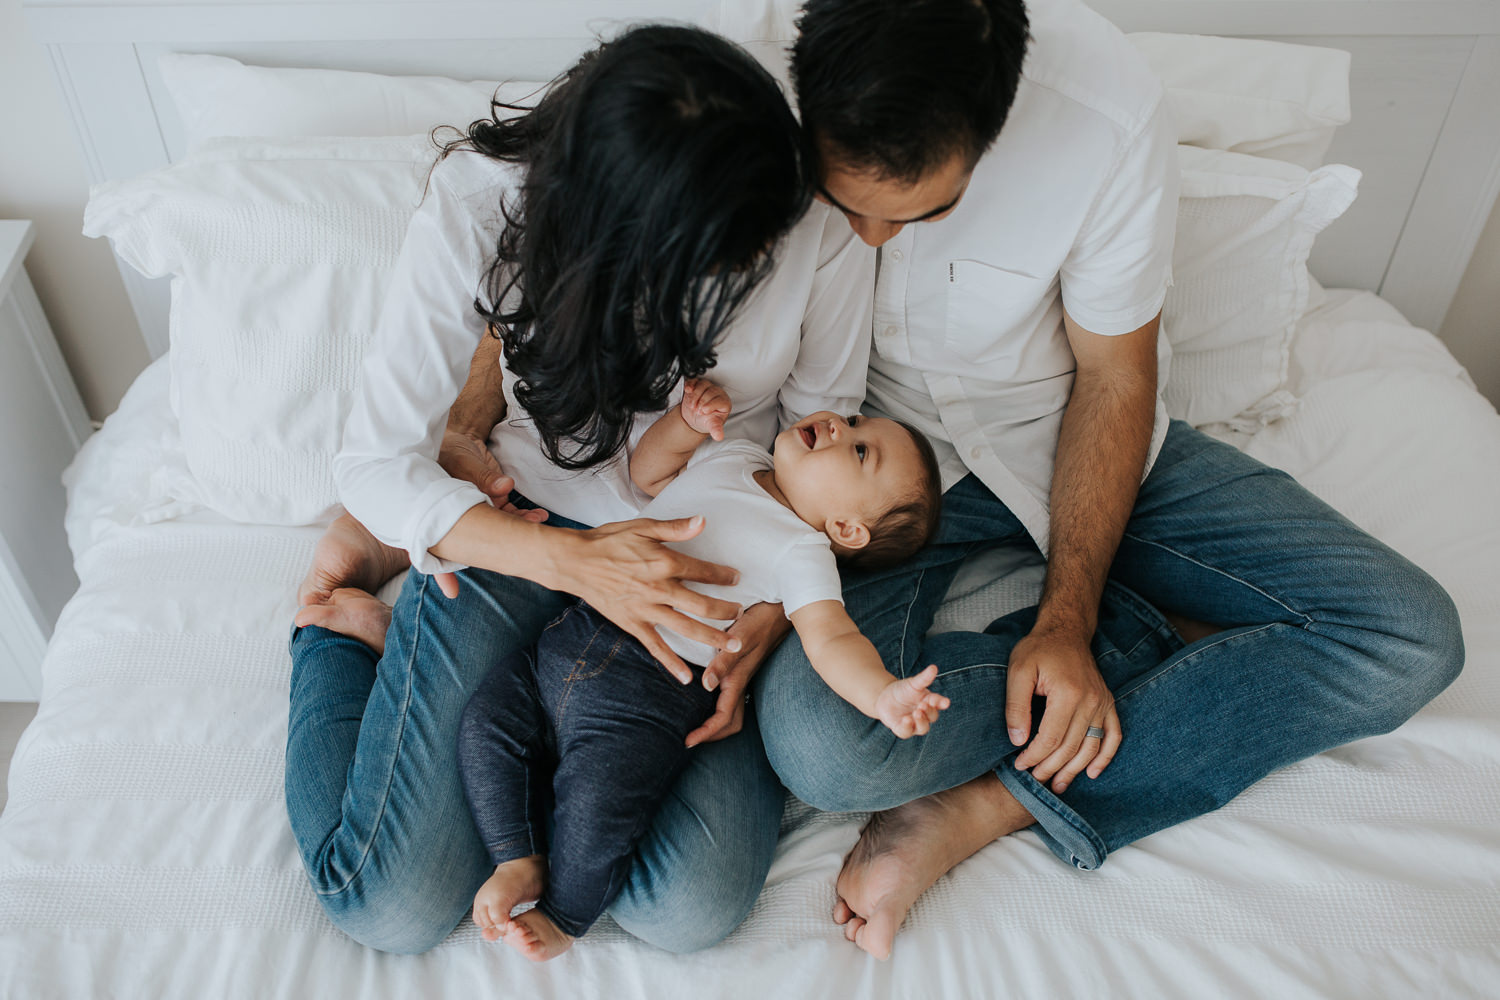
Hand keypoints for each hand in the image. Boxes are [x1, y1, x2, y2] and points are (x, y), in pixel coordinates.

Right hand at [435, 428, 547, 597]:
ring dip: (516, 529)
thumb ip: (480, 476)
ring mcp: (475, 512)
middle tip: (517, 555)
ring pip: (495, 531)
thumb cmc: (450, 449)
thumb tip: (503, 487)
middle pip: (470, 545)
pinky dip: (523, 517)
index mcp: (434, 514)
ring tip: (536, 523)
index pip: (434, 547)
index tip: (452, 592)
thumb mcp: (459, 461)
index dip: (442, 573)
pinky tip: (537, 516)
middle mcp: (455, 519)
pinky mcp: (493, 503)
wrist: (463, 436)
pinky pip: (508, 516)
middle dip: (494, 553)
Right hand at [551, 515, 742, 683]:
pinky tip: (687, 677)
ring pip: (685, 628)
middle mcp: (658, 589)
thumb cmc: (608, 541)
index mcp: (663, 563)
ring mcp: (645, 610)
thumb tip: (703, 521)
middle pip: (701, 605)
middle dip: (725, 612)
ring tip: (731, 647)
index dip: (723, 576)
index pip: (703, 572)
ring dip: (710, 639)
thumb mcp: (642, 527)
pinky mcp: (632, 624)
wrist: (575, 562)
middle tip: (742, 615)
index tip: (736, 579)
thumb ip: (675, 528)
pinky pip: (655, 647)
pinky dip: (671, 663)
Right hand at [680, 378, 730, 440]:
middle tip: (697, 411)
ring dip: (695, 395)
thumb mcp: (711, 425)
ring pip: (702, 385)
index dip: (711, 405)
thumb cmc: (706, 420)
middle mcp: (717, 392)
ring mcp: (707, 387)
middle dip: (702, 401)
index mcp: (724, 402)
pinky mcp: (696, 384)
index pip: (720, 400)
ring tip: (692, 406)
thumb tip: (719, 437)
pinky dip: (690, 384)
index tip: (704, 412)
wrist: (695, 417)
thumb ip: (716, 429)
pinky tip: (688, 390)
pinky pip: (694, 381)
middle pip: (711, 391)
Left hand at [686, 601, 791, 746]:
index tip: (688, 742)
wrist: (779, 609)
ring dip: (715, 724)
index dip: (706, 733)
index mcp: (738, 680)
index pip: (723, 718)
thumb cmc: (759, 622)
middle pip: (730, 722)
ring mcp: (743, 677)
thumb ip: (722, 663)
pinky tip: (705, 698)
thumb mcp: (739, 640)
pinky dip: (718, 707)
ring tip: (695, 725)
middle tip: (690, 739)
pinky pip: (731, 697)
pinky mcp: (743, 669)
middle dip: (712, 735)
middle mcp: (741, 683)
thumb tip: (706, 685)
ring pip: (732, 711)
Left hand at [874, 664, 949, 738]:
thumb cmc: (903, 690)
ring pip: (922, 728)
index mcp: (929, 702)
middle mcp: (924, 715)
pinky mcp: (902, 729)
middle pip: (932, 717)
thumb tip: (934, 667)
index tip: (946, 702)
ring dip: (921, 721)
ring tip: (917, 712)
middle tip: (923, 705)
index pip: (939, 703)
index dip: (942, 703)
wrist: (884, 697)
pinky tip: (906, 719)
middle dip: (929, 711)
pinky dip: (907, 727)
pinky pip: (907, 732)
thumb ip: (923, 678)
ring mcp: (914, 723)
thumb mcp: (913, 683)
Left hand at [1006, 624, 1121, 792]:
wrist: (1066, 632)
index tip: (1019, 765)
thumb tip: (1018, 741)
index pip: (1051, 738)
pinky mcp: (1108, 703)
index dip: (1034, 757)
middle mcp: (1091, 701)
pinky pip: (1113, 736)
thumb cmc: (1039, 650)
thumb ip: (1016, 707)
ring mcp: (1103, 703)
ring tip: (1058, 785)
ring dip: (1075, 770)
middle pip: (1072, 747)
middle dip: (1051, 768)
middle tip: (1033, 779)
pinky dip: (1106, 757)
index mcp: (1068, 694)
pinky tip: (1093, 773)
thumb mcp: (1018, 672)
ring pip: (1092, 747)